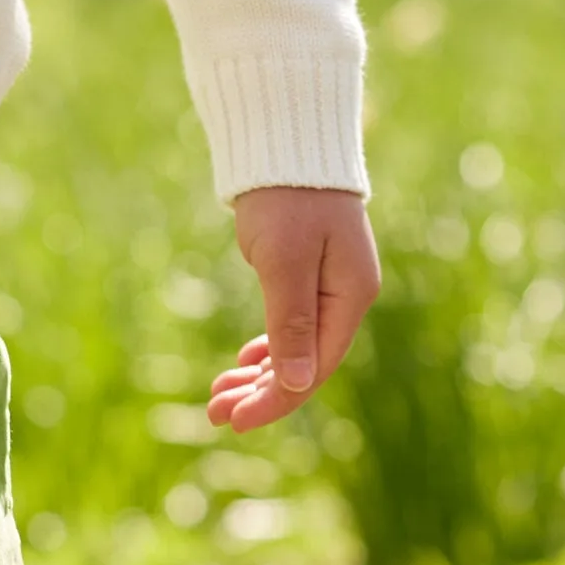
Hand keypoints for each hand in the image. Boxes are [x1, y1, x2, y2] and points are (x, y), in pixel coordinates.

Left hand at [209, 187, 380, 428]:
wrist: (286, 143)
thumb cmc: (287, 199)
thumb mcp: (286, 263)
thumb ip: (292, 323)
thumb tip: (297, 384)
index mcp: (350, 298)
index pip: (315, 367)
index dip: (276, 400)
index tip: (235, 421)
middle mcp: (345, 298)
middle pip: (304, 364)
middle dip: (259, 392)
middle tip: (214, 414)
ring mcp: (329, 288)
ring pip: (294, 347)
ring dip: (257, 374)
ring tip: (217, 396)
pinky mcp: (308, 276)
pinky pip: (290, 325)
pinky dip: (266, 347)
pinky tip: (244, 362)